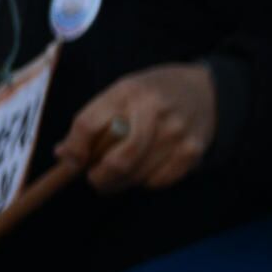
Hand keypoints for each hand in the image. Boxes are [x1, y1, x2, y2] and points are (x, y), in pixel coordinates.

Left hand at [61, 64, 217, 192]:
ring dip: (121, 181)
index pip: (88, 126)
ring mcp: (176, 133)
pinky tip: (147, 168)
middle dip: (99, 177)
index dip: (74, 150)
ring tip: (121, 171)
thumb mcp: (120, 94)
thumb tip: (64, 156)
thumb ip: (92, 122)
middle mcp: (154, 111)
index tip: (71, 162)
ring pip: (135, 175)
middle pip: (117, 161)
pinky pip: (158, 181)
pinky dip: (146, 181)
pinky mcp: (192, 151)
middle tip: (96, 178)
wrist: (206, 90)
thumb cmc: (152, 95)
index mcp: (128, 92)